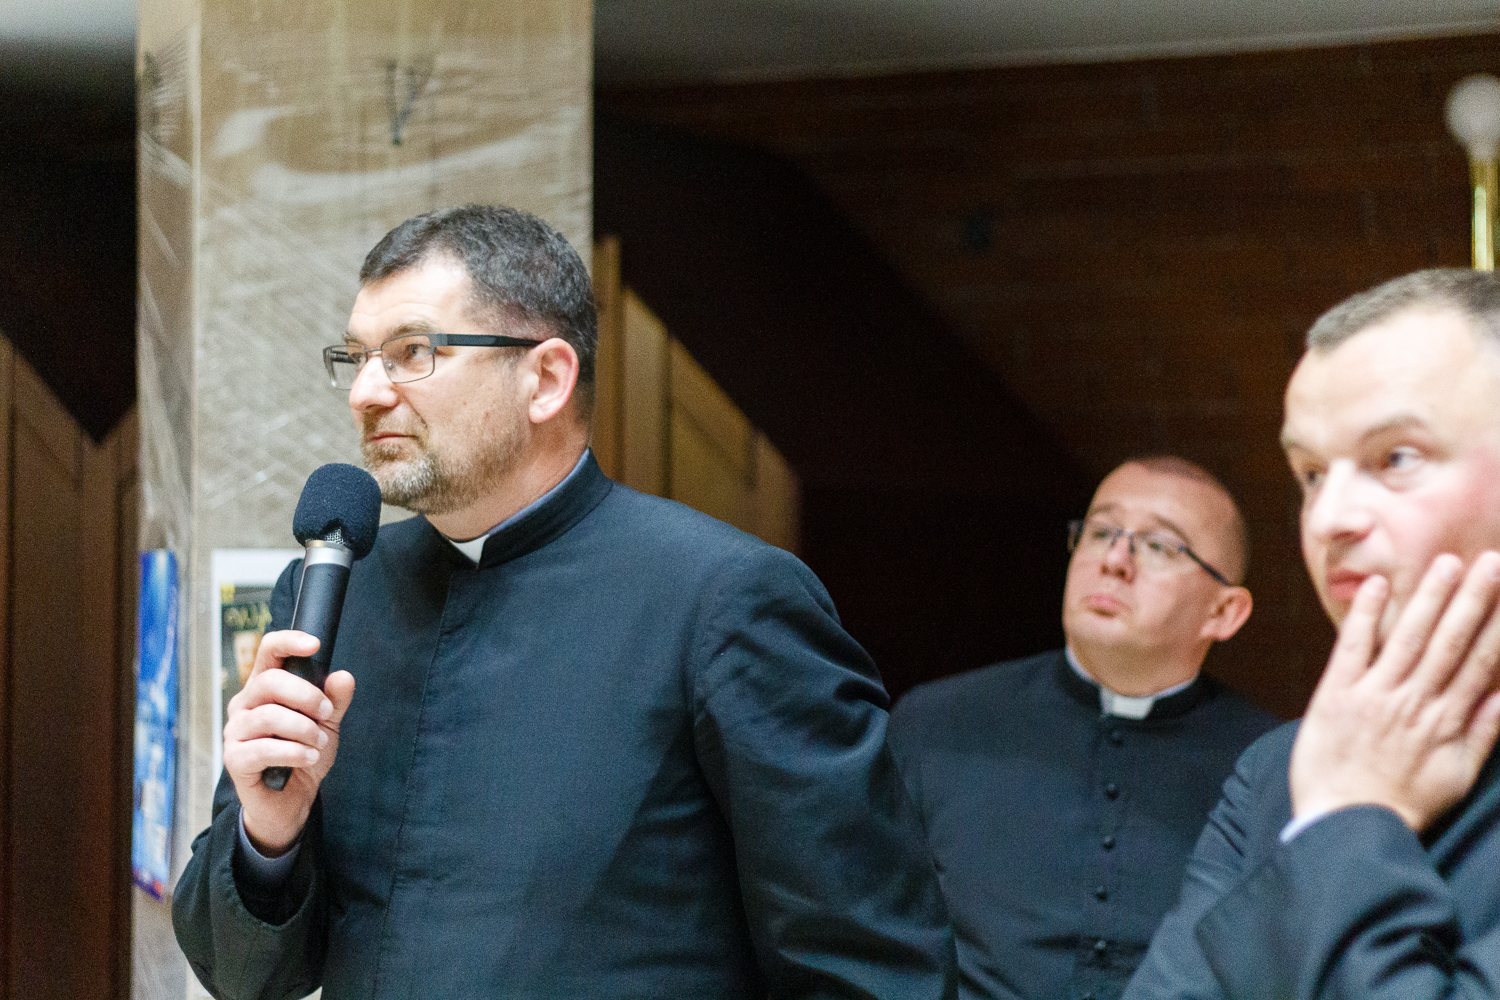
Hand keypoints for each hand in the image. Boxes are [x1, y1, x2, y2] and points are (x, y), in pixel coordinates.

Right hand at [222, 630, 355, 854]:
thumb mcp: (327, 725)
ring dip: (304, 729)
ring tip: (319, 744)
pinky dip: (294, 752)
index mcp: (265, 689)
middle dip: (307, 697)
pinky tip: (309, 757)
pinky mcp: (234, 759)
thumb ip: (335, 700)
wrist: (292, 801)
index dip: (288, 642)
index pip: (268, 651)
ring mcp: (235, 732)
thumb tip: (343, 676)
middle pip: (269, 682)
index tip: (315, 644)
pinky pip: (263, 748)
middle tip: (328, 715)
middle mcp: (244, 705)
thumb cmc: (304, 755)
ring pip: (268, 716)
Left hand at [1290, 552, 1499, 832]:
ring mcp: (1376, 694)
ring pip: (1408, 638)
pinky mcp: (1337, 694)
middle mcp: (1416, 701)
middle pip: (1451, 641)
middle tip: (1492, 561)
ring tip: (1447, 564)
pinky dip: (1366, 616)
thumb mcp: (1457, 775)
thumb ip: (1485, 734)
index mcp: (1447, 719)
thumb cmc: (1403, 803)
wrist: (1347, 825)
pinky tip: (1380, 586)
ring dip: (1429, 599)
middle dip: (1474, 599)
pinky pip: (1353, 648)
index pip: (1482, 662)